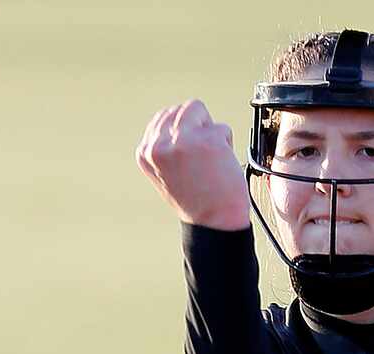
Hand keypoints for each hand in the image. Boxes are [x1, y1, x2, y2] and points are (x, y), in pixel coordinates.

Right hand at [136, 99, 251, 229]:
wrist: (215, 224)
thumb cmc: (197, 202)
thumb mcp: (166, 173)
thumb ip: (164, 146)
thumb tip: (173, 117)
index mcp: (146, 153)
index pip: (163, 117)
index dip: (182, 134)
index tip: (188, 159)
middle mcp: (159, 145)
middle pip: (181, 110)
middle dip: (195, 129)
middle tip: (200, 162)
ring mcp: (182, 141)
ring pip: (198, 110)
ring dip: (209, 132)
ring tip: (209, 160)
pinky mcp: (206, 140)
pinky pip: (221, 127)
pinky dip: (226, 143)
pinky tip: (221, 165)